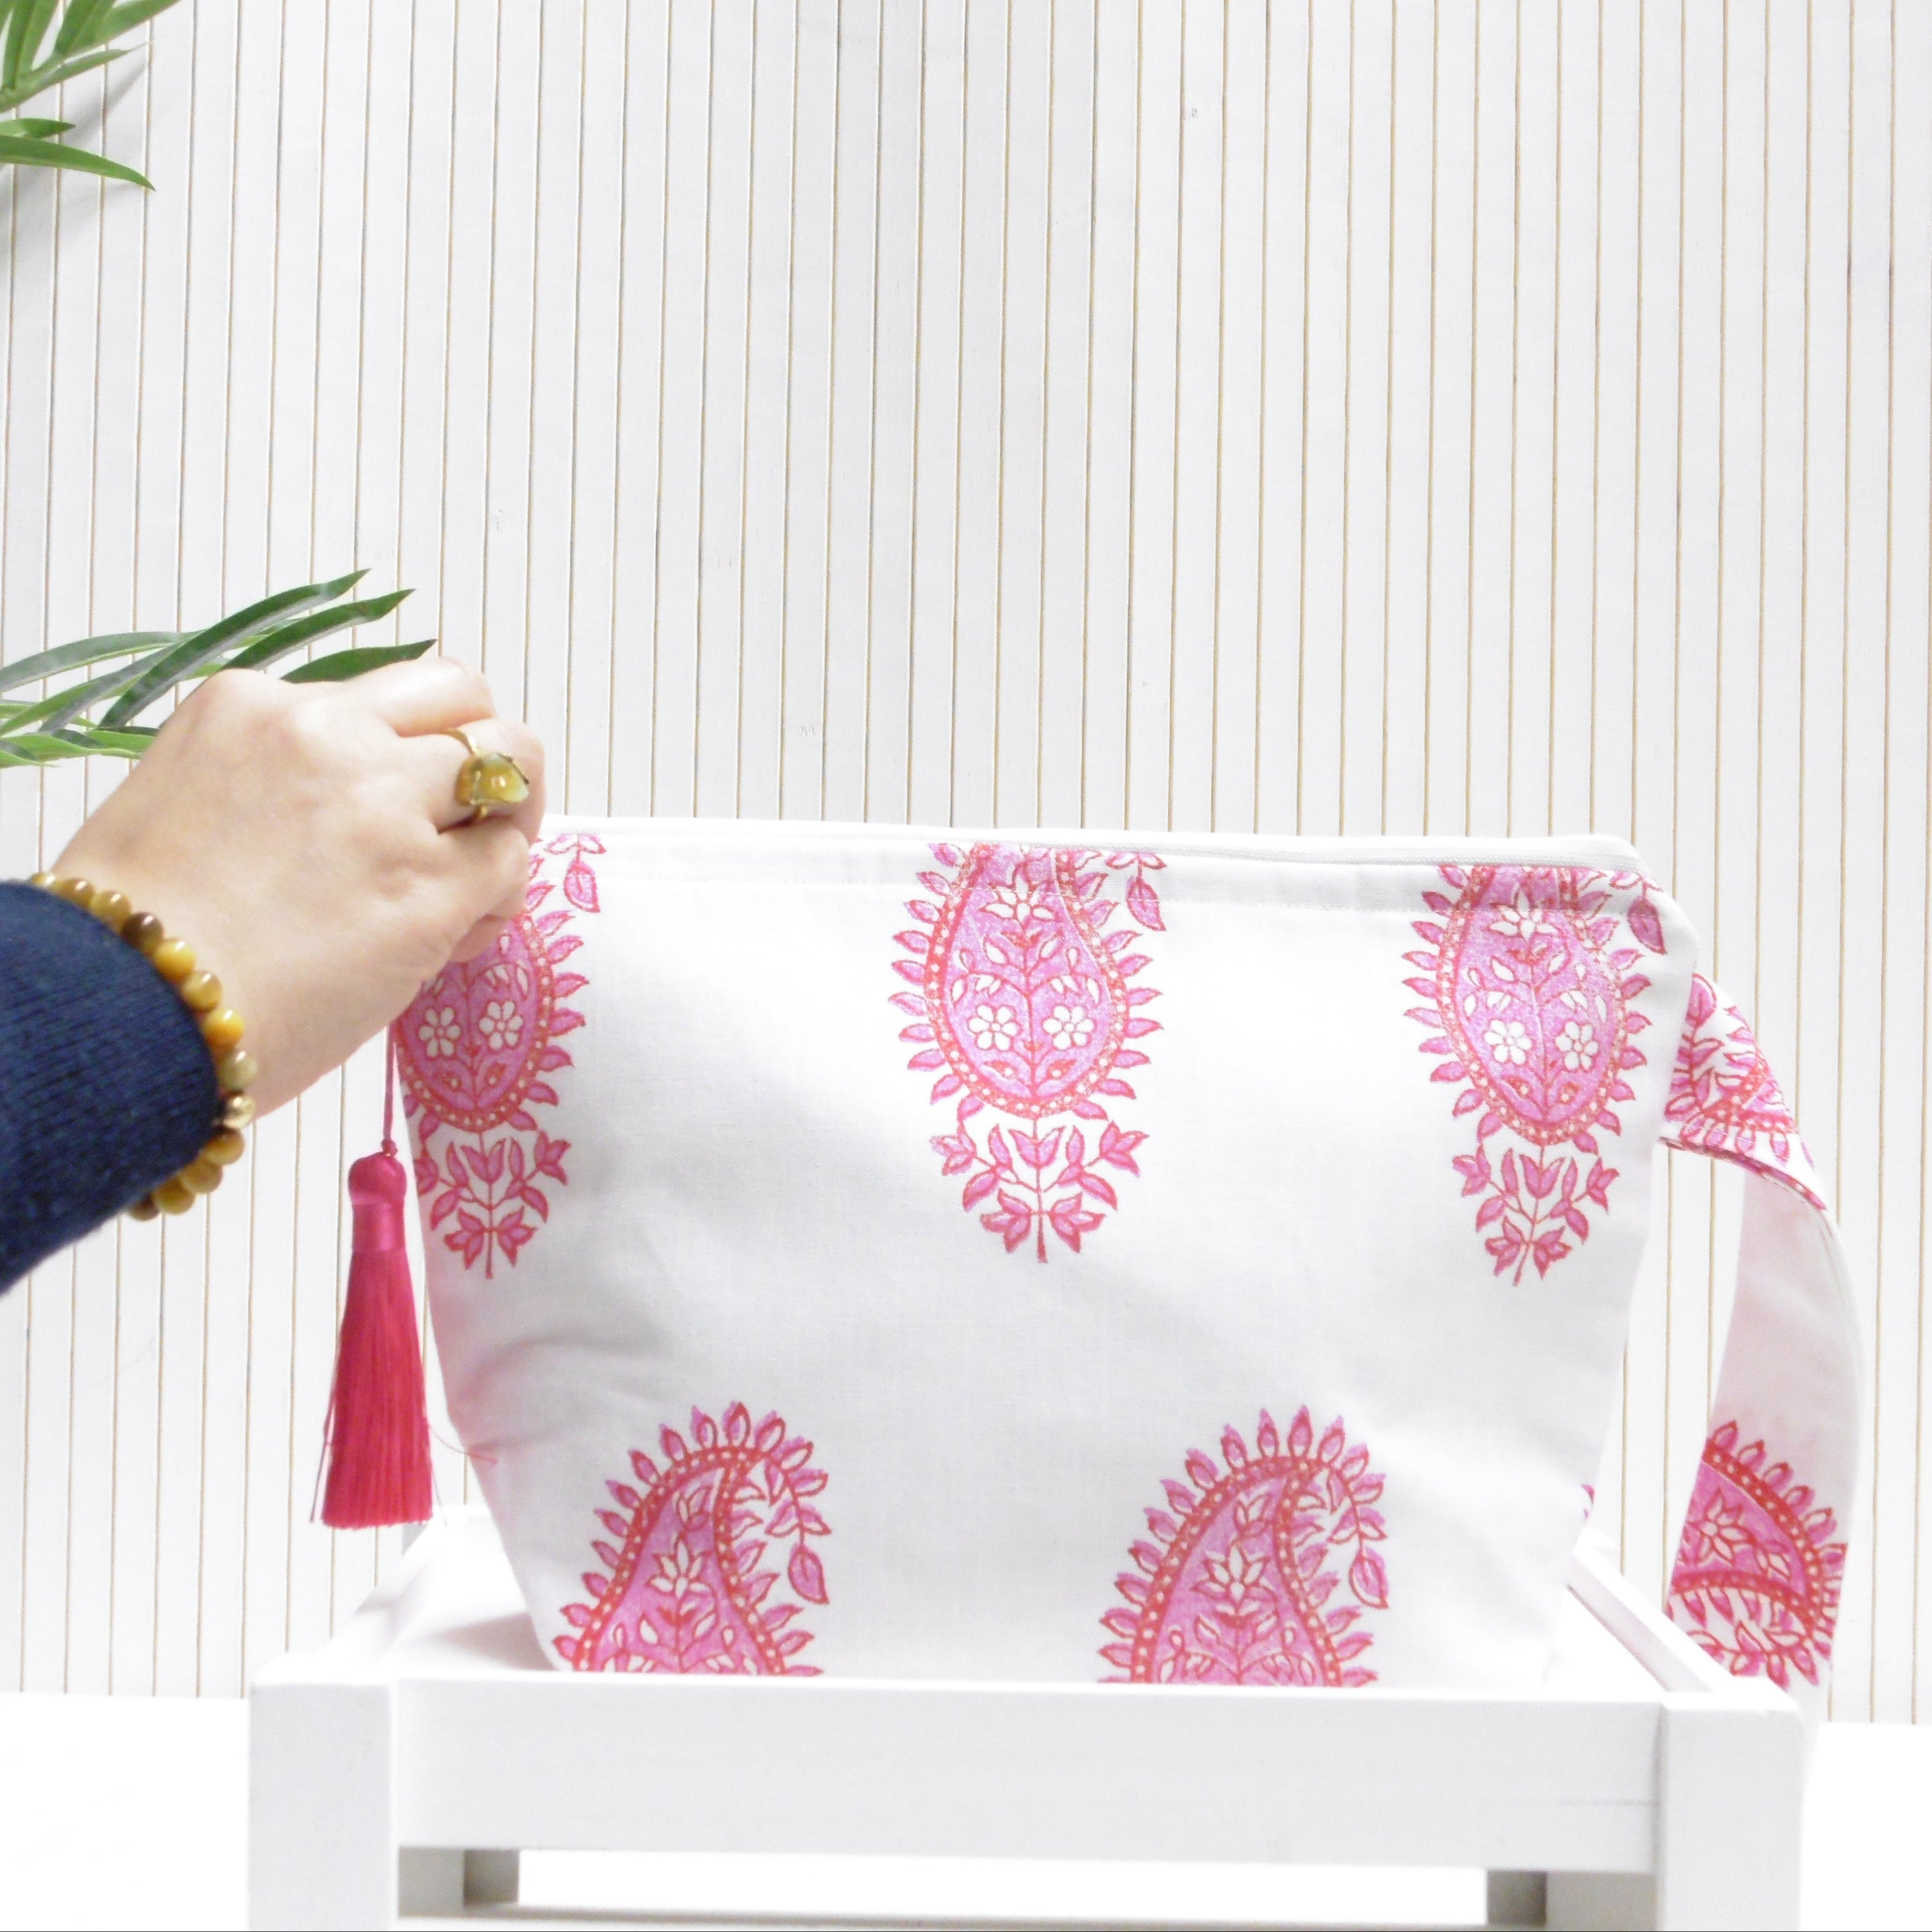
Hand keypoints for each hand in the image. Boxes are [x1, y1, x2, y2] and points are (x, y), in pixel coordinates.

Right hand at [53, 659, 544, 1114]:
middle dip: (483, 758)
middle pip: (462, 700)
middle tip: (469, 827)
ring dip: (507, 821)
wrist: (123, 1015)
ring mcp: (385, 805)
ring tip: (472, 886)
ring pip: (509, 762)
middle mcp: (328, 734)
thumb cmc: (139, 939)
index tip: (389, 810)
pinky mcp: (429, 886)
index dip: (405, 752)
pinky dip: (498, 900)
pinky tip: (453, 942)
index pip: (381, 696)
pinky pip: (510, 862)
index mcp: (254, 706)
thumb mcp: (190, 806)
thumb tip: (355, 817)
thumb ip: (281, 786)